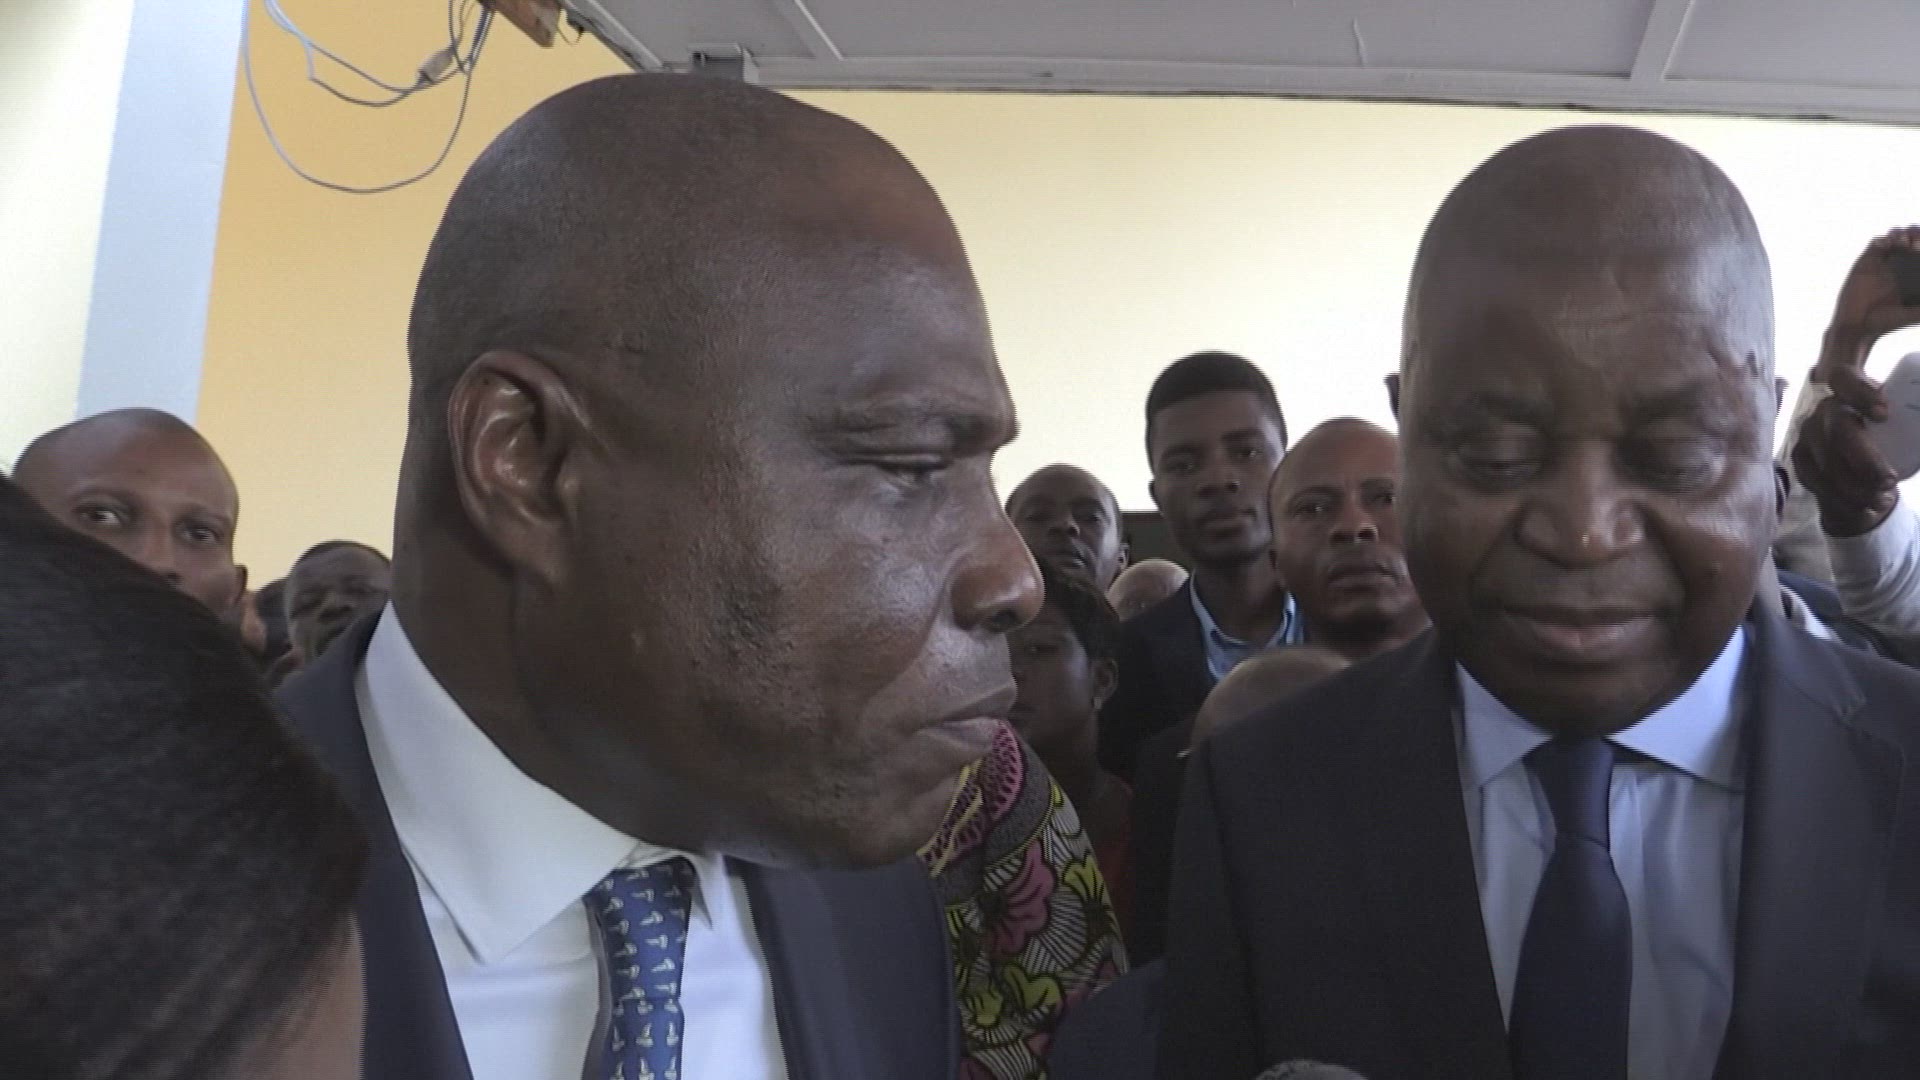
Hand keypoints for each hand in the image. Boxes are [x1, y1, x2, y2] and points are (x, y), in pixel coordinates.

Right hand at [1792, 363, 1898, 536]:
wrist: (1861, 464)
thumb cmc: (1891, 438)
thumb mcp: (1905, 425)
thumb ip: (1916, 420)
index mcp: (1849, 388)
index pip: (1843, 377)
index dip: (1859, 392)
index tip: (1884, 414)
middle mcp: (1824, 409)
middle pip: (1837, 430)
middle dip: (1863, 459)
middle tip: (1888, 480)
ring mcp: (1807, 435)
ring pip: (1826, 463)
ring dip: (1856, 488)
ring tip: (1883, 501)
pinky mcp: (1801, 461)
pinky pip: (1818, 483)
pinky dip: (1843, 500)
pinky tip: (1864, 507)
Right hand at [1814, 227, 1919, 382]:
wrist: (1855, 327)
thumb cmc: (1883, 324)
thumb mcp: (1910, 315)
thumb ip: (1919, 311)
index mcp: (1910, 276)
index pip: (1919, 252)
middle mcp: (1896, 267)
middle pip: (1909, 240)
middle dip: (1915, 234)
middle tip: (1916, 241)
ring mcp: (1881, 263)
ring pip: (1894, 238)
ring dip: (1901, 234)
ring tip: (1904, 240)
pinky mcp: (1865, 263)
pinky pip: (1875, 244)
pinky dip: (1883, 239)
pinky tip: (1889, 243)